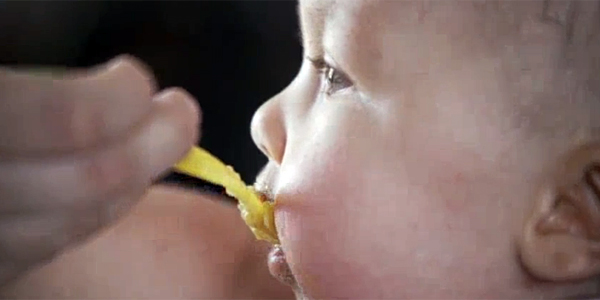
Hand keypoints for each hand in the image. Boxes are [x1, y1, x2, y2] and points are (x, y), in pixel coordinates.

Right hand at [0, 55, 199, 285]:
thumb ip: (26, 91)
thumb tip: (114, 88)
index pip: (69, 118)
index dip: (120, 98)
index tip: (137, 80)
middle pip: (90, 180)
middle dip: (155, 142)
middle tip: (181, 111)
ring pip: (78, 221)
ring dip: (134, 179)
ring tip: (157, 140)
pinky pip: (52, 245)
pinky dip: (96, 211)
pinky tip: (113, 182)